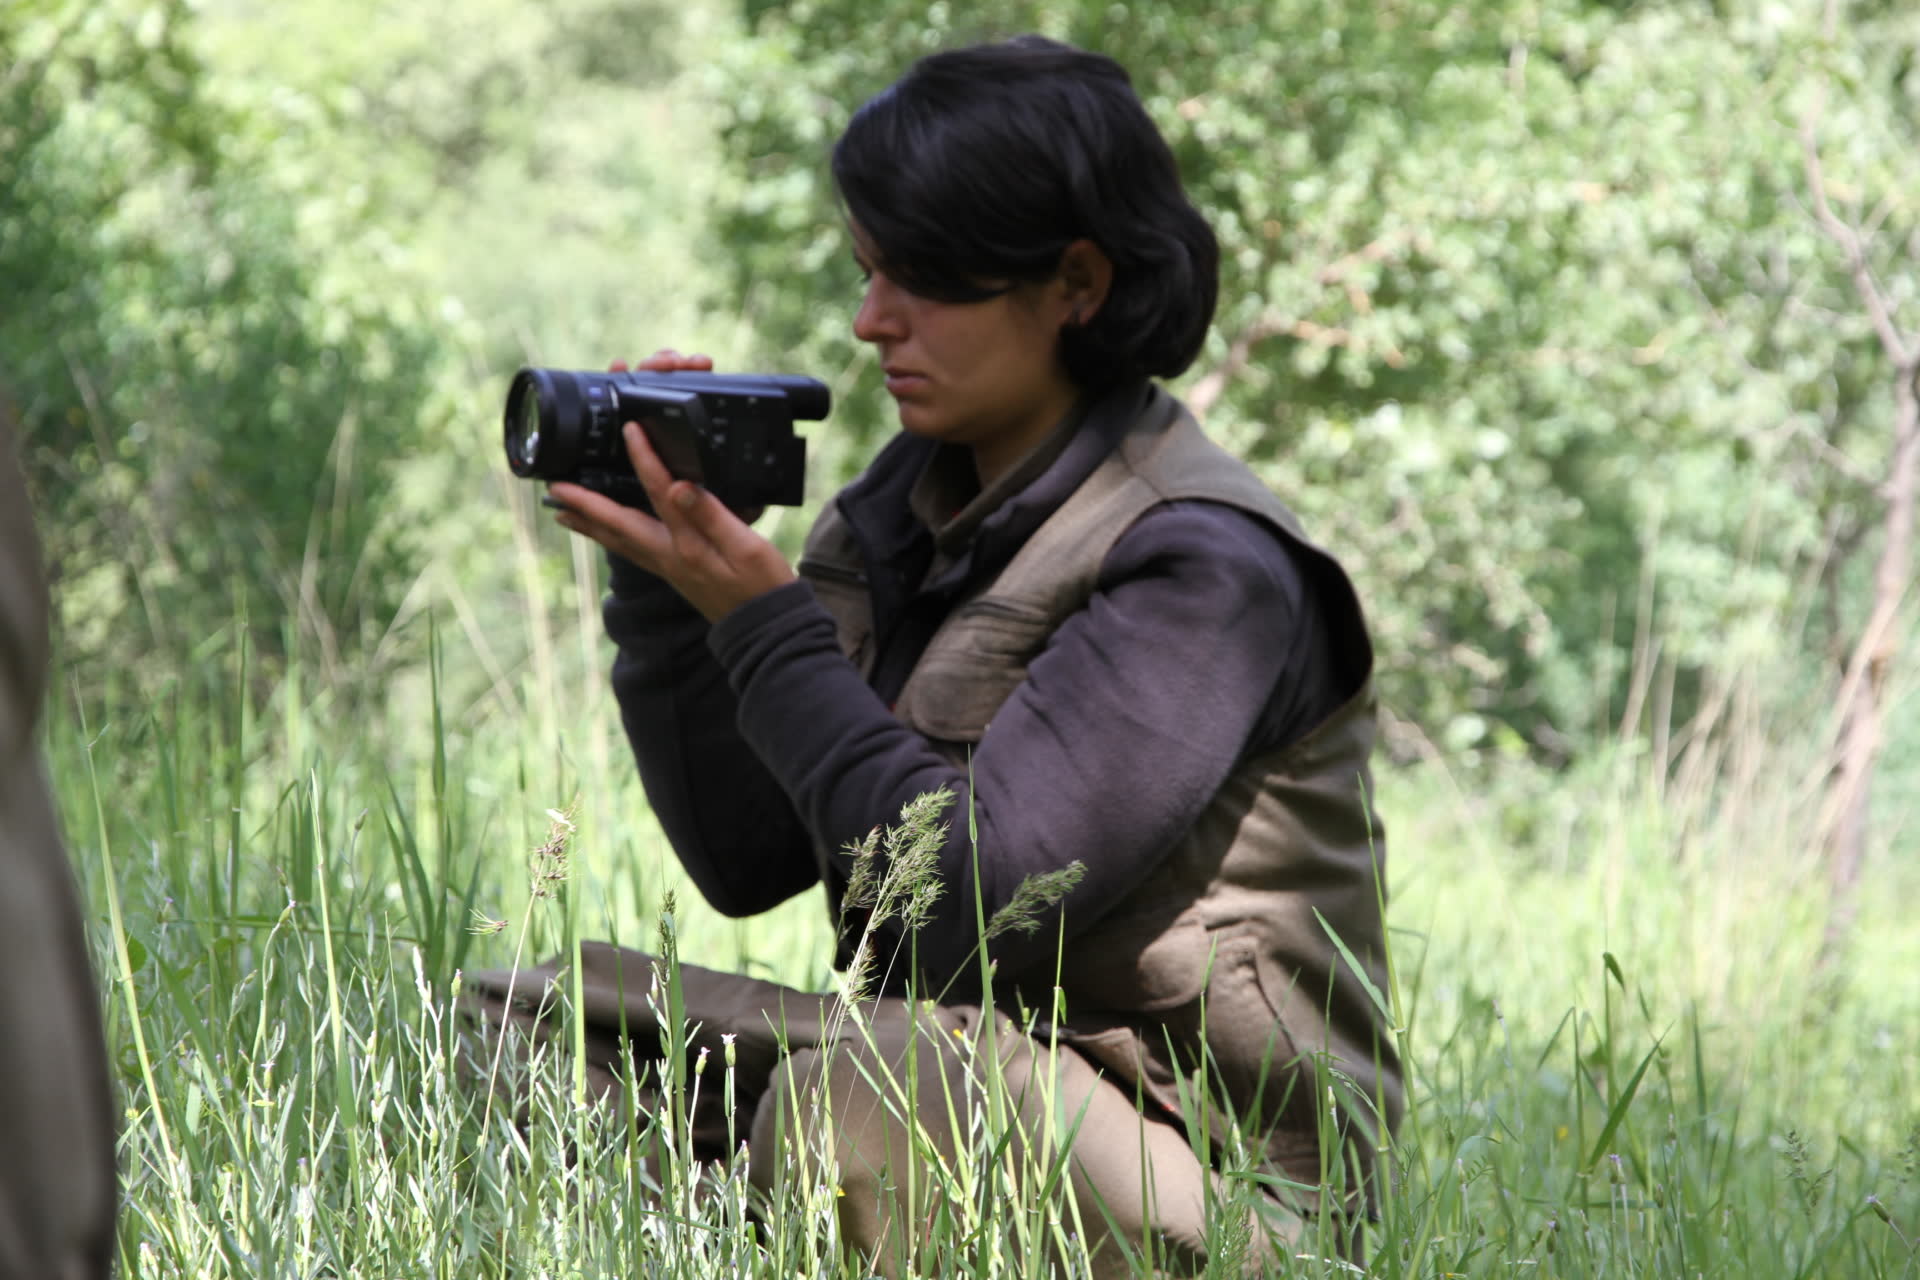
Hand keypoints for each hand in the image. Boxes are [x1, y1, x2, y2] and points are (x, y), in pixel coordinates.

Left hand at [548, 349, 795, 621]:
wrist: (766, 631)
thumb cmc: (763, 588)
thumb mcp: (746, 546)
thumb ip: (713, 516)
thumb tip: (678, 486)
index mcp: (686, 544)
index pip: (657, 491)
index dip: (643, 458)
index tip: (629, 430)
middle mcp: (668, 557)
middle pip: (617, 524)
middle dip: (585, 503)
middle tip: (554, 487)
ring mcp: (668, 568)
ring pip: (618, 541)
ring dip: (590, 524)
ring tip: (564, 512)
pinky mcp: (675, 575)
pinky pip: (631, 551)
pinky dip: (612, 538)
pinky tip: (610, 535)